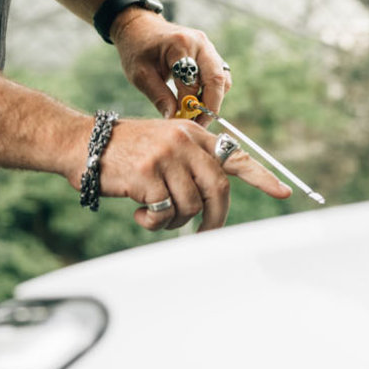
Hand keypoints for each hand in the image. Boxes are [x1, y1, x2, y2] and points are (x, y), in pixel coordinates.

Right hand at [95, 116, 292, 231]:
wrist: (84, 144)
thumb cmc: (125, 153)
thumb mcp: (164, 145)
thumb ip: (190, 162)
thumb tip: (214, 198)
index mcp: (192, 134)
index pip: (234, 155)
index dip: (261, 177)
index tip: (284, 192)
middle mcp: (184, 141)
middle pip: (217, 189)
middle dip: (215, 218)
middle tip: (206, 234)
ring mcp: (167, 156)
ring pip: (191, 205)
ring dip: (175, 221)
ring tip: (156, 214)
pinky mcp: (148, 174)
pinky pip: (165, 214)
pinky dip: (155, 224)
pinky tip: (140, 214)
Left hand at [112, 14, 232, 117]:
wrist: (140, 27)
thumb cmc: (137, 49)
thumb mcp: (140, 74)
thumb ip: (159, 96)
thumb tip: (173, 119)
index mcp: (180, 44)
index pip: (192, 83)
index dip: (189, 106)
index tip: (181, 122)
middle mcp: (200, 43)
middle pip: (217, 79)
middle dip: (211, 106)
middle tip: (198, 124)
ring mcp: (207, 46)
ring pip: (223, 78)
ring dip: (213, 99)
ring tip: (196, 113)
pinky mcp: (210, 52)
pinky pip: (219, 75)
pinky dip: (213, 91)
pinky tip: (197, 101)